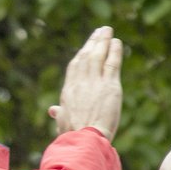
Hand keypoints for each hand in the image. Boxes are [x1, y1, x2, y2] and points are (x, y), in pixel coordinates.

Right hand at [48, 26, 122, 140]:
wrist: (84, 138)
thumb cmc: (73, 135)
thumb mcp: (63, 122)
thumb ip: (60, 112)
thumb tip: (53, 109)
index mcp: (69, 91)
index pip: (75, 67)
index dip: (81, 54)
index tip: (87, 46)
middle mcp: (80, 83)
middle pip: (86, 57)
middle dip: (93, 42)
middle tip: (99, 31)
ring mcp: (95, 83)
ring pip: (98, 56)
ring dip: (103, 41)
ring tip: (107, 30)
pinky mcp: (110, 86)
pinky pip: (112, 64)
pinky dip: (115, 52)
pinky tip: (117, 42)